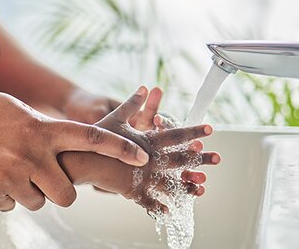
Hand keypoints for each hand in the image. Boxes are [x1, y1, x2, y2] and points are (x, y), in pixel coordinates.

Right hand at [0, 91, 149, 211]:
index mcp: (42, 130)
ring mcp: (10, 176)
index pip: (91, 138)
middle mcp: (31, 155)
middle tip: (47, 181)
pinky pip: (11, 206)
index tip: (139, 156)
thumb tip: (61, 144)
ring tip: (11, 171)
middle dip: (61, 193)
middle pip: (67, 196)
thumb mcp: (17, 109)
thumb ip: (43, 128)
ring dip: (30, 193)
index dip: (119, 148)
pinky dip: (5, 196)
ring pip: (39, 204)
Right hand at [94, 86, 219, 211]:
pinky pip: (150, 201)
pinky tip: (170, 211)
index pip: (176, 135)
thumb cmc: (97, 138)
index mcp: (148, 141)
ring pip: (172, 183)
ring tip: (202, 188)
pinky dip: (160, 206)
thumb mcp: (116, 118)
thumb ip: (132, 104)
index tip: (209, 129)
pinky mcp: (133, 191)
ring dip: (188, 185)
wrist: (81, 159)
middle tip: (217, 158)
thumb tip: (144, 88)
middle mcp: (150, 160)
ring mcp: (143, 177)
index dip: (193, 131)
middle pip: (181, 159)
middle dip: (201, 159)